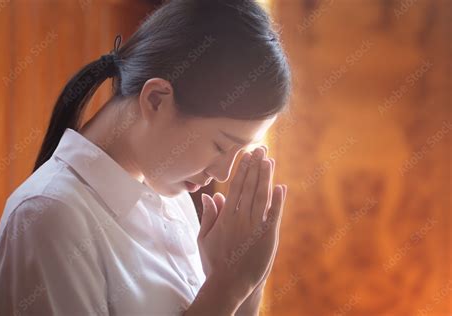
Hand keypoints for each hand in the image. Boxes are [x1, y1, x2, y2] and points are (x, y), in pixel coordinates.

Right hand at [197, 146, 286, 297]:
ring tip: (269, 160)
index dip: (242, 170)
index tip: (247, 155)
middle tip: (261, 149)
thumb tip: (210, 195)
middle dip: (256, 167)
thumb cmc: (214, 262)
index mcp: (225, 217)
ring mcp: (255, 227)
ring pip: (261, 197)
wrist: (229, 284)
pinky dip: (278, 201)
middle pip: (250, 187)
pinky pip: (273, 215)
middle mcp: (241, 218)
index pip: (235, 187)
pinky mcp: (267, 237)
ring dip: (266, 177)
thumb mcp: (204, 238)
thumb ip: (209, 215)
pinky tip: (281, 187)